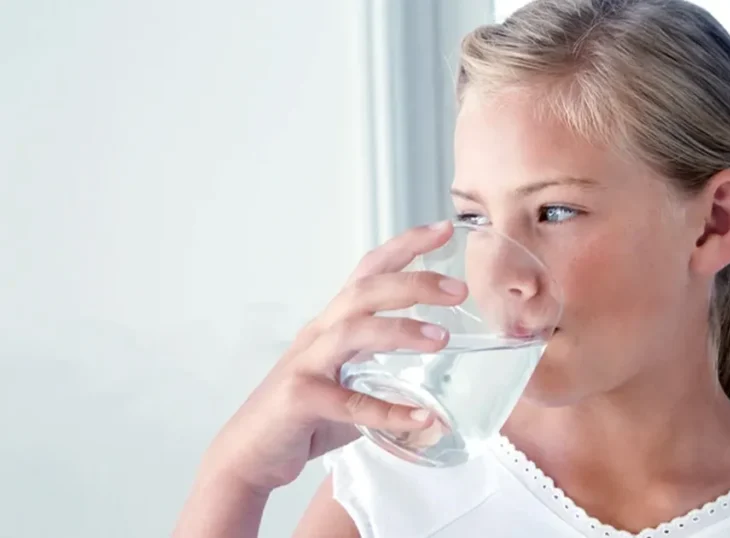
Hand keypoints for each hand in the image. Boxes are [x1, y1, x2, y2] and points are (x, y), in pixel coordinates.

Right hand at [200, 220, 466, 493]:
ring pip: (353, 332)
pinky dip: (388, 411)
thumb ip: (387, 382)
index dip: (405, 246)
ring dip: (400, 330)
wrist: (249, 456)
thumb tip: (437, 400)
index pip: (369, 271)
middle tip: (458, 288)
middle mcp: (319, 334)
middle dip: (413, 282)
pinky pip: (349, 403)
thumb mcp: (349, 386)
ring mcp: (306, 364)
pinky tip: (421, 418)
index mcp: (333, 324)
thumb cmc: (302, 418)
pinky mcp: (300, 400)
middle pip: (364, 291)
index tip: (444, 229)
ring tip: (441, 338)